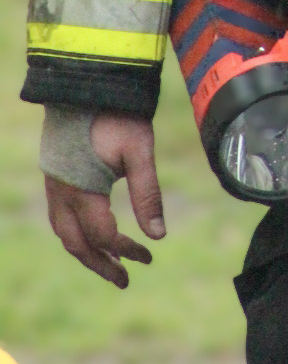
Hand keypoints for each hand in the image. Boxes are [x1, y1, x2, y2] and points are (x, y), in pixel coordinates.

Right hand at [45, 115, 163, 287]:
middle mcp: (61, 193)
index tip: (148, 256)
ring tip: (108, 263)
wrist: (86, 83)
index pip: (104, 235)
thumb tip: (158, 236)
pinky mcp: (53, 175)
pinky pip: (58, 216)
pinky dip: (74, 232)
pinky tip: (91, 233)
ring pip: (64, 233)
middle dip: (101, 264)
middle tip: (124, 280)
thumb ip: (147, 194)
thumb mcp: (139, 151)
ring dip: (85, 251)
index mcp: (82, 191)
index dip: (126, 250)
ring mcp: (53, 185)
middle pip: (77, 244)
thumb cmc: (117, 115)